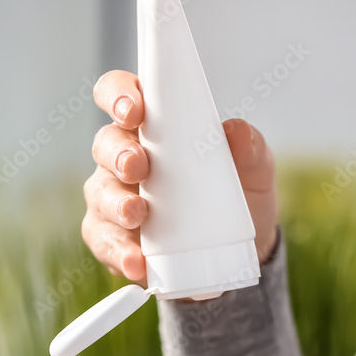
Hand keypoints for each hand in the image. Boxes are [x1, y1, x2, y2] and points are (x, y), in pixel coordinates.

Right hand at [82, 70, 278, 281]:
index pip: (123, 95)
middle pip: (105, 143)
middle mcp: (126, 157)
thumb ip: (251, 149)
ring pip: (99, 193)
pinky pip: (104, 241)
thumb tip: (236, 132)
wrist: (239, 255)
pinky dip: (118, 250)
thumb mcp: (255, 172)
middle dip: (119, 154)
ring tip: (137, 215)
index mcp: (156, 128)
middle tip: (138, 167)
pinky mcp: (113, 238)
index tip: (135, 110)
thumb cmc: (238, 197)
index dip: (120, 95)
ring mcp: (114, 198)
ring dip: (115, 203)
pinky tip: (136, 260)